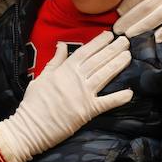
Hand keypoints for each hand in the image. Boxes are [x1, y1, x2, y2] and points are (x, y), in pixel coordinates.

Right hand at [0, 31, 132, 161]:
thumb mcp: (42, 76)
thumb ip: (55, 61)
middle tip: (126, 41)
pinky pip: (106, 102)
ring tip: (129, 55)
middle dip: (113, 49)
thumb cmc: (34, 102)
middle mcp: (77, 79)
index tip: (110, 34)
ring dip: (118, 65)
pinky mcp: (88, 110)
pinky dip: (118, 98)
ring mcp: (84, 94)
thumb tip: (62, 44)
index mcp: (65, 70)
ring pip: (105, 75)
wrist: (31, 126)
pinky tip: (130, 93)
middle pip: (99, 60)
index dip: (99, 42)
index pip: (86, 51)